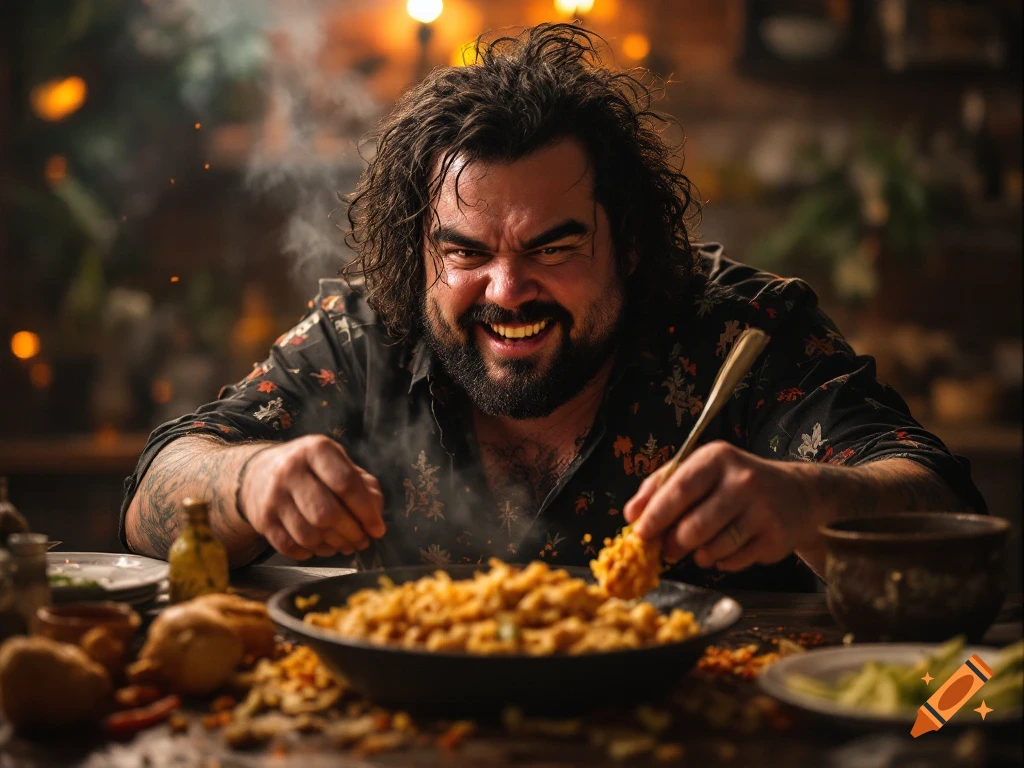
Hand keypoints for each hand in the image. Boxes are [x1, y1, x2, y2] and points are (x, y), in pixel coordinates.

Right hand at [239, 435, 385, 559]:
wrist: (260, 472)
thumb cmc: (312, 470)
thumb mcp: (340, 465)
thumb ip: (365, 487)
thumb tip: (376, 518)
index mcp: (316, 450)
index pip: (346, 484)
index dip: (366, 511)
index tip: (378, 529)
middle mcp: (291, 469)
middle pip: (327, 513)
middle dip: (351, 533)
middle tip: (361, 540)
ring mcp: (273, 495)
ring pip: (309, 534)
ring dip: (333, 546)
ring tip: (343, 544)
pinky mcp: (262, 518)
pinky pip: (290, 546)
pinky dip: (310, 552)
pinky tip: (320, 547)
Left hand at [623, 441, 818, 571]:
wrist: (797, 493)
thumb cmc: (734, 481)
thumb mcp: (701, 469)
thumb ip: (662, 486)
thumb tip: (632, 515)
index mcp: (717, 458)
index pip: (680, 489)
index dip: (656, 515)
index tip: (640, 533)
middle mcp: (743, 481)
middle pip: (694, 526)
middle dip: (673, 543)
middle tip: (666, 550)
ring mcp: (763, 511)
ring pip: (712, 548)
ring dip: (697, 555)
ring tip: (698, 548)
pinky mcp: (775, 538)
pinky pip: (732, 561)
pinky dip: (720, 561)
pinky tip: (723, 550)